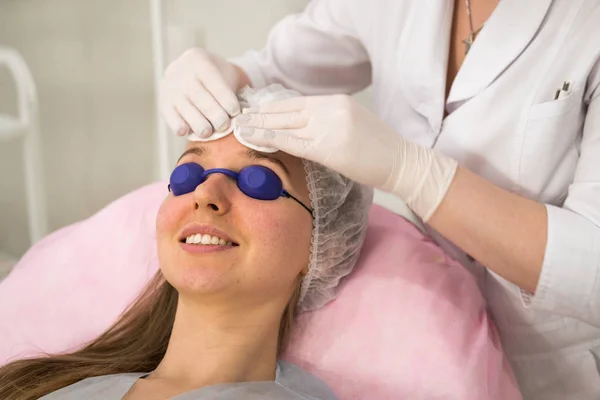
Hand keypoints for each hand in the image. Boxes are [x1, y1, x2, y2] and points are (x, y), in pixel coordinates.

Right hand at [159, 48, 247, 137]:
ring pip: (185, 108)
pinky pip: (171, 118)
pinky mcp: (163, 103)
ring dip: (199, 124)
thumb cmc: (214, 78)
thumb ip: (231, 88)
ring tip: (209, 132)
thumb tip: (241, 114)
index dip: (225, 99)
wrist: (188, 72)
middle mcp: (182, 72)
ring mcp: (170, 88)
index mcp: (199, 60)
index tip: (235, 112)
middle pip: (199, 96)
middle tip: (224, 126)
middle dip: (214, 114)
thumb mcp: (224, 73)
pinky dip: (180, 127)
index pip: (213, 82)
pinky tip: (189, 131)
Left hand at [236, 94, 457, 220]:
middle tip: (239, 118)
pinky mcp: (328, 147)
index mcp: (336, 101)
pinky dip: (272, 139)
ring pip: (286, 124)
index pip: (296, 102)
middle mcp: (330, 108)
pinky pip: (293, 142)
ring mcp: (329, 126)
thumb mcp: (352, 123)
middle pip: (286, 110)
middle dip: (260, 114)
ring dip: (260, 126)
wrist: (401, 161)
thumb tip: (300, 126)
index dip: (272, 107)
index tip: (255, 111)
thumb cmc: (378, 149)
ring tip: (240, 129)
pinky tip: (257, 139)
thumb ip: (327, 120)